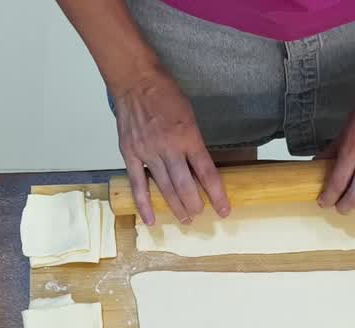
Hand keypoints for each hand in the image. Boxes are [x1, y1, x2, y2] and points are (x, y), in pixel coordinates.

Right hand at [111, 69, 229, 224]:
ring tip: (185, 220)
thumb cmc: (166, 94)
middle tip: (200, 216)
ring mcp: (148, 152)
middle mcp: (169, 147)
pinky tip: (150, 220)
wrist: (136, 81)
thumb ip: (193, 143)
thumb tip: (199, 168)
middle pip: (186, 186)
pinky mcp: (131, 154)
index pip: (207, 172)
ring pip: (165, 188)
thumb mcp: (190, 115)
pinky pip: (137, 184)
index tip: (224, 210)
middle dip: (195, 205)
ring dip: (176, 207)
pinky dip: (144, 204)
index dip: (217, 195)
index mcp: (188, 136)